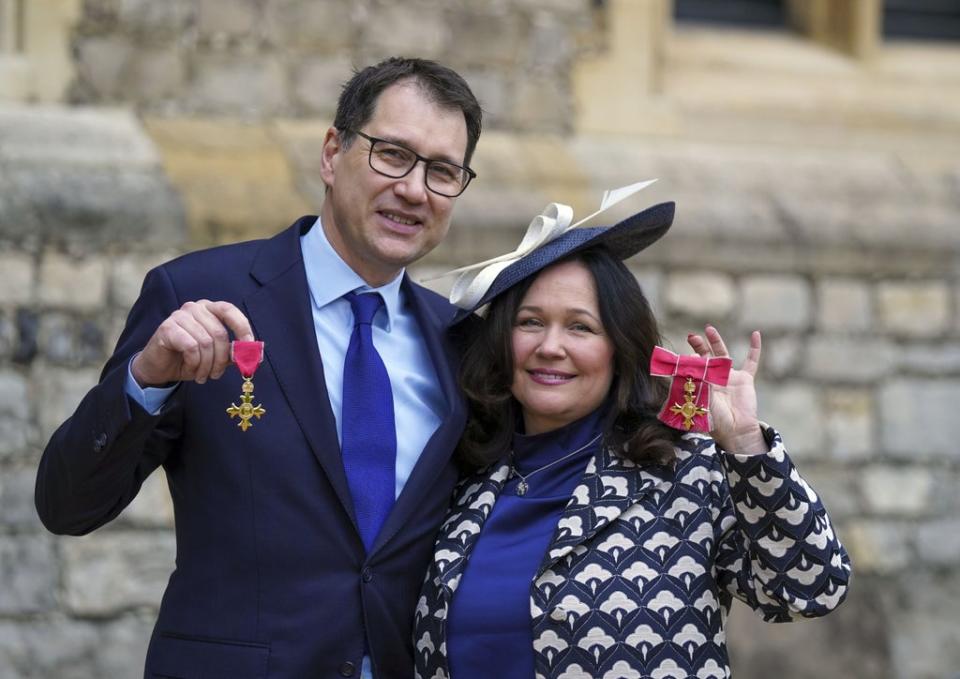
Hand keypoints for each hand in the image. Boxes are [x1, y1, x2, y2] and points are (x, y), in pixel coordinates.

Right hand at [131, 300, 253, 386]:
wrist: (160, 368)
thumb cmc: (190, 359)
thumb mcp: (216, 356)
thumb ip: (234, 352)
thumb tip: (255, 354)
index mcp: (210, 309)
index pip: (230, 311)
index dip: (242, 329)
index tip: (249, 348)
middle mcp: (195, 308)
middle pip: (219, 333)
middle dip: (222, 359)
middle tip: (217, 374)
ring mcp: (179, 316)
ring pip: (206, 343)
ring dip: (207, 365)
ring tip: (203, 375)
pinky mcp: (167, 328)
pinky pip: (191, 347)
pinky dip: (194, 364)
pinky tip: (191, 370)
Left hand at [686, 326, 765, 454]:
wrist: (735, 431)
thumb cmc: (716, 421)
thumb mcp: (702, 400)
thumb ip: (698, 382)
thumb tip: (691, 362)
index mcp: (702, 384)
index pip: (693, 367)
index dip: (687, 360)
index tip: (681, 355)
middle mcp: (714, 378)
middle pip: (705, 356)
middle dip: (698, 346)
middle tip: (691, 336)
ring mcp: (730, 377)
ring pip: (723, 354)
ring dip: (716, 341)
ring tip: (709, 329)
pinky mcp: (745, 379)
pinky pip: (752, 361)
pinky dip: (755, 348)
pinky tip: (756, 334)